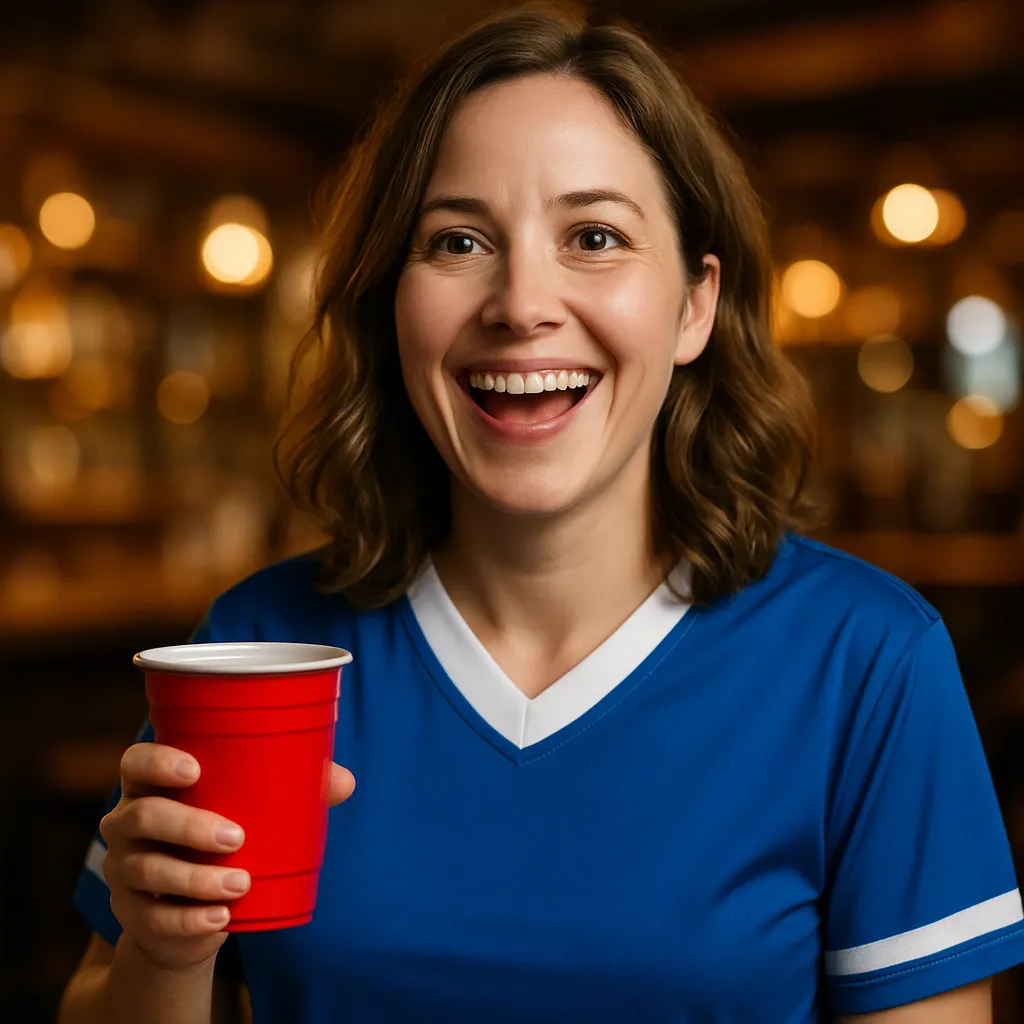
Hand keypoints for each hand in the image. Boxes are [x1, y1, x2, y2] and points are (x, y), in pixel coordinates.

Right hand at [99, 742, 355, 970]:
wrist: (192, 915)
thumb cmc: (224, 839)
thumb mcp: (251, 812)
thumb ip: (296, 790)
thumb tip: (344, 782)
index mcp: (152, 786)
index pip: (136, 762)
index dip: (157, 762)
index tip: (195, 769)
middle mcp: (127, 824)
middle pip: (143, 816)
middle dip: (189, 825)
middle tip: (237, 836)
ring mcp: (123, 871)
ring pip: (148, 869)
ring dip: (196, 878)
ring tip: (242, 884)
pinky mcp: (133, 915)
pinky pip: (154, 918)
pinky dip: (189, 920)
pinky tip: (220, 918)